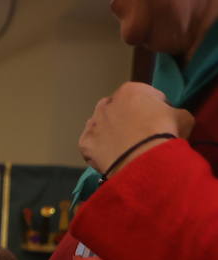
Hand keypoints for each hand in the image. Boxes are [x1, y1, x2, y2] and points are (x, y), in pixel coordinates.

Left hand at [79, 82, 193, 175]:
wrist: (143, 161)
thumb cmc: (164, 133)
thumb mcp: (183, 117)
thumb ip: (173, 113)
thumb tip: (170, 119)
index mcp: (130, 90)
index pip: (144, 95)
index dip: (153, 108)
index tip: (159, 120)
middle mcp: (107, 103)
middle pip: (118, 109)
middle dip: (127, 118)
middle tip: (140, 135)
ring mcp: (93, 124)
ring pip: (101, 125)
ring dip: (110, 132)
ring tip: (124, 147)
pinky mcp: (84, 144)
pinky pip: (92, 145)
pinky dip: (99, 150)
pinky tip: (111, 156)